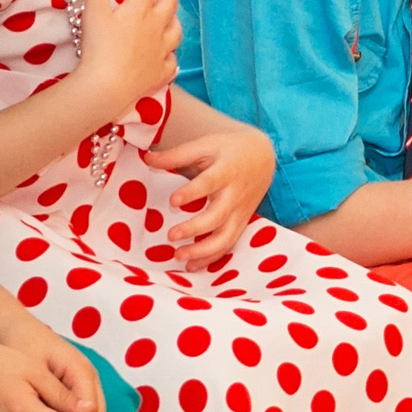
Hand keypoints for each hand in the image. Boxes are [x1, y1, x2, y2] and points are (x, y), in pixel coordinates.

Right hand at [68, 0, 178, 117]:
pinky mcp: (160, 74)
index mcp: (140, 10)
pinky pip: (171, 62)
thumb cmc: (98, 48)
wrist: (106, 88)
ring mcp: (161, 52)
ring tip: (168, 16)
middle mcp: (156, 28)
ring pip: (176, 31)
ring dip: (173, 20)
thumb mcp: (93, 10)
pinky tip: (167, 56)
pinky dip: (170, 56)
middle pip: (169, 3)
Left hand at [145, 125, 276, 268]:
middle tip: (171, 236)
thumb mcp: (206, 145)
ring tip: (178, 256)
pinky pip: (228, 245)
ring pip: (225, 237)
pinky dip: (211, 258)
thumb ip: (177, 155)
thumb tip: (147, 159)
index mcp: (226, 171)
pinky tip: (191, 266)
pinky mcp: (240, 224)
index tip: (173, 201)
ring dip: (203, 251)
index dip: (192, 193)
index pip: (210, 183)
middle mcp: (235, 195)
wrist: (263, 158)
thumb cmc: (229, 150)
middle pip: (218, 216)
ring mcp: (240, 212)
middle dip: (195, 229)